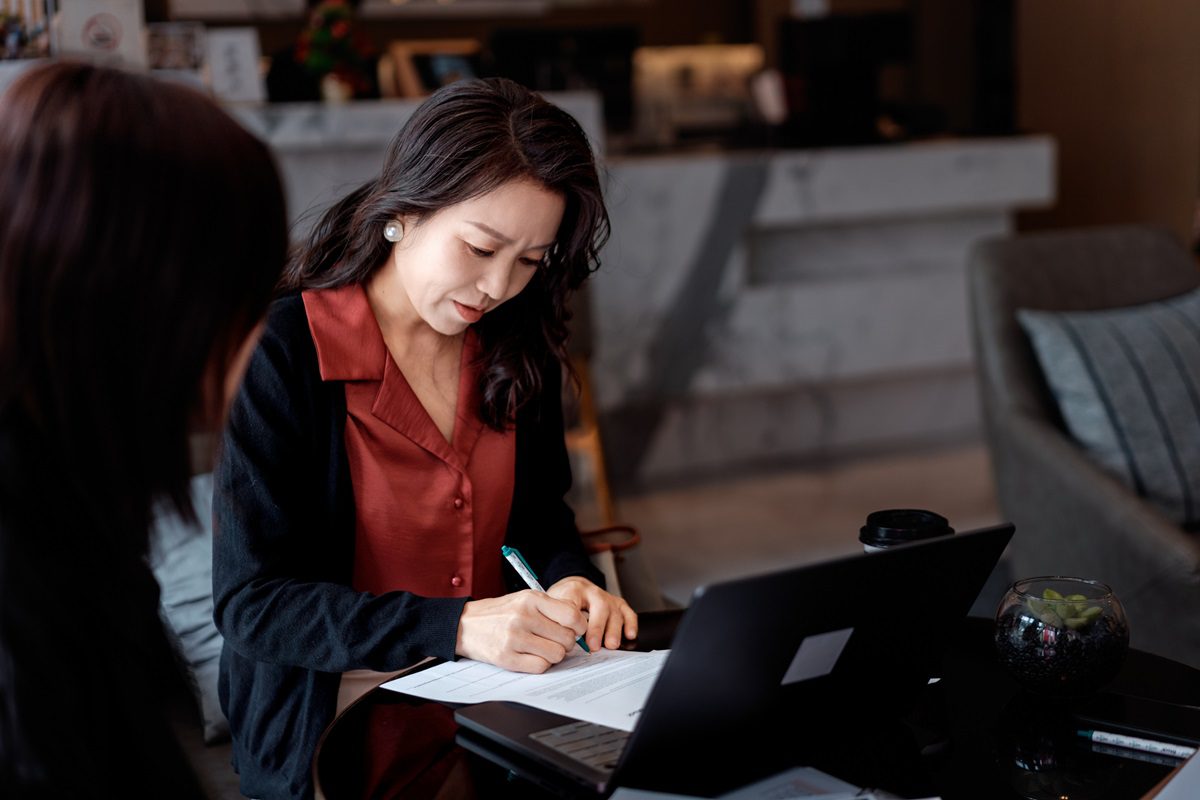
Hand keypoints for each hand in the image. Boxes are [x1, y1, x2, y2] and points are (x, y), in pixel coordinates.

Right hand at [455, 590, 587, 672]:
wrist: (465, 624)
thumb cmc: (500, 612)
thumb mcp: (524, 599)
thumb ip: (551, 608)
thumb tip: (579, 624)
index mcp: (531, 599)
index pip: (571, 616)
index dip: (580, 626)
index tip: (576, 630)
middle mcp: (523, 617)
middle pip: (566, 639)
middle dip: (566, 643)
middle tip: (556, 641)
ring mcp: (514, 638)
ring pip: (556, 655)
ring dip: (554, 655)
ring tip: (543, 648)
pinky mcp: (506, 658)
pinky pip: (540, 667)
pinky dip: (541, 664)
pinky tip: (532, 656)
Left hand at [547, 576, 637, 651]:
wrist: (573, 586)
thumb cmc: (563, 599)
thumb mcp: (552, 603)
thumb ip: (554, 616)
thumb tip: (557, 637)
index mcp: (574, 591)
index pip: (576, 606)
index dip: (576, 623)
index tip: (574, 636)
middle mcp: (594, 593)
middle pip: (600, 607)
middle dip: (597, 629)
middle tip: (594, 646)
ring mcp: (608, 598)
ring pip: (615, 612)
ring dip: (614, 630)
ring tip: (611, 645)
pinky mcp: (619, 605)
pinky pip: (628, 613)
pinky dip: (631, 624)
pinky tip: (629, 635)